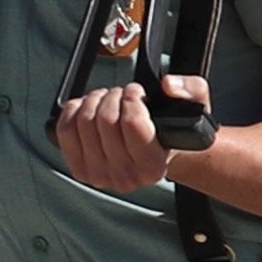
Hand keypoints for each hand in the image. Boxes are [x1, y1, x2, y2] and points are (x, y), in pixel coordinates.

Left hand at [51, 76, 207, 193]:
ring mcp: (99, 176)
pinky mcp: (79, 169)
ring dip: (96, 100)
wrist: (156, 153)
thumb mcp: (196, 106)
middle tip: (122, 95)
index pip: (132, 123)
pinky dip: (74, 111)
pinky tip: (90, 108)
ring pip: (84, 121)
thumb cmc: (172, 131)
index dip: (132, 97)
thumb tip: (168, 85)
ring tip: (109, 100)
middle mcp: (125, 177)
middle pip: (105, 119)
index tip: (137, 93)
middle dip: (114, 96)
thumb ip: (191, 89)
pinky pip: (65, 130)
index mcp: (153, 166)